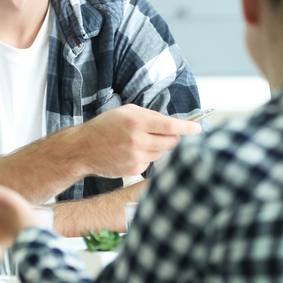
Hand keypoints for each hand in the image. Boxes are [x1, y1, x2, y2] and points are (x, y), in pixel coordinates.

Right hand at [71, 105, 201, 178]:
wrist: (83, 149)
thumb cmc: (105, 127)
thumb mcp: (126, 112)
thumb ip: (150, 115)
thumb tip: (173, 122)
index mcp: (136, 123)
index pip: (170, 126)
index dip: (188, 128)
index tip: (198, 128)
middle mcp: (138, 141)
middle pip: (172, 143)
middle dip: (174, 138)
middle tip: (166, 135)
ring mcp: (136, 158)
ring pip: (163, 154)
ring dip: (158, 148)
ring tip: (140, 143)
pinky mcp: (134, 170)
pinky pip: (151, 163)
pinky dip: (147, 158)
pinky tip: (132, 153)